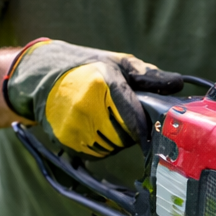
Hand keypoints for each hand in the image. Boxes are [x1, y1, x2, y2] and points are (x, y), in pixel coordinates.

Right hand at [4, 38, 182, 156]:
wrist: (39, 76)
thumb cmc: (84, 67)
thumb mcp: (116, 62)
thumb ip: (148, 75)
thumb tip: (177, 82)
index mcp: (104, 83)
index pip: (136, 120)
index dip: (146, 127)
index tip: (151, 129)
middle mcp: (88, 106)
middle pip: (126, 135)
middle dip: (131, 130)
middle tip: (121, 116)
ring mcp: (74, 125)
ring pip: (113, 147)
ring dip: (117, 139)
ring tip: (105, 118)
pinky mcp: (65, 139)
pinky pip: (96, 153)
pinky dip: (100, 145)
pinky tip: (92, 127)